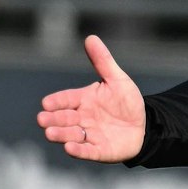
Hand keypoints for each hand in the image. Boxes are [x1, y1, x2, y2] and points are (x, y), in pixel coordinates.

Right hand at [37, 36, 145, 162]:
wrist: (145, 125)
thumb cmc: (127, 102)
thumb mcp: (117, 79)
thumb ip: (103, 61)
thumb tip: (90, 37)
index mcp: (84, 100)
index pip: (66, 99)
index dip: (56, 101)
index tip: (46, 103)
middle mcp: (83, 118)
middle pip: (64, 119)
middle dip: (53, 120)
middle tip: (42, 119)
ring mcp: (90, 135)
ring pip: (72, 135)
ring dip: (61, 134)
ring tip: (50, 134)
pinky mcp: (100, 151)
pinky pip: (88, 151)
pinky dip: (79, 151)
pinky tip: (69, 148)